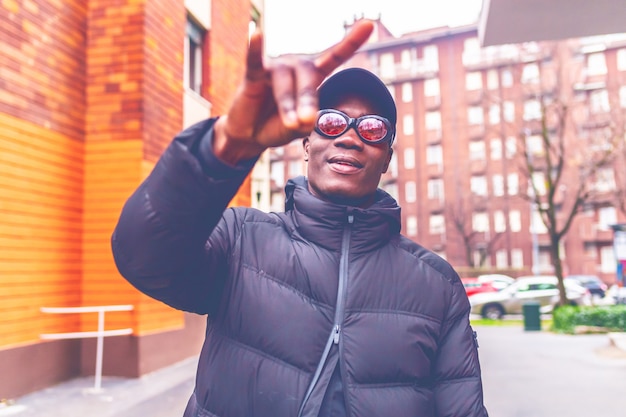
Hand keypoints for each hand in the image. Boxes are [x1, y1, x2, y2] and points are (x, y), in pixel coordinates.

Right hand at [213, 20, 373, 163]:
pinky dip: (255, 48)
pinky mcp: (254, 75)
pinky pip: (255, 60)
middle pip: (308, 77)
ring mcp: (275, 68)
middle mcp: (295, 66)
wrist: (250, 134)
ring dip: (288, 104)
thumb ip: (305, 124)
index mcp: (312, 76)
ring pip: (285, 81)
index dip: (350, 42)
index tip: (368, 24)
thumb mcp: (297, 129)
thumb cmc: (277, 126)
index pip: (334, 57)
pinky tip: (257, 33)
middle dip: (308, 100)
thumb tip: (304, 119)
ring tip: (290, 124)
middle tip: (307, 122)